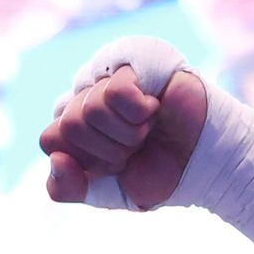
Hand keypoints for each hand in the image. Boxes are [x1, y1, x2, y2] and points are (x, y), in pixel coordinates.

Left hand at [38, 64, 207, 208]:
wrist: (204, 165)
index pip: (48, 140)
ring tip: (149, 128)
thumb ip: (66, 188)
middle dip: (108, 149)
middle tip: (136, 145)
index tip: (114, 164)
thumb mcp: (104, 193)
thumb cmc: (157, 173)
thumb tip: (56, 158)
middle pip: (69, 125)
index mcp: (71, 126)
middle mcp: (85, 96)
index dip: (85, 160)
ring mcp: (108, 75)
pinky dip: (140, 112)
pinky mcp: (135, 60)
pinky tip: (155, 107)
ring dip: (128, 133)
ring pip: (90, 109)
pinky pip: (117, 91)